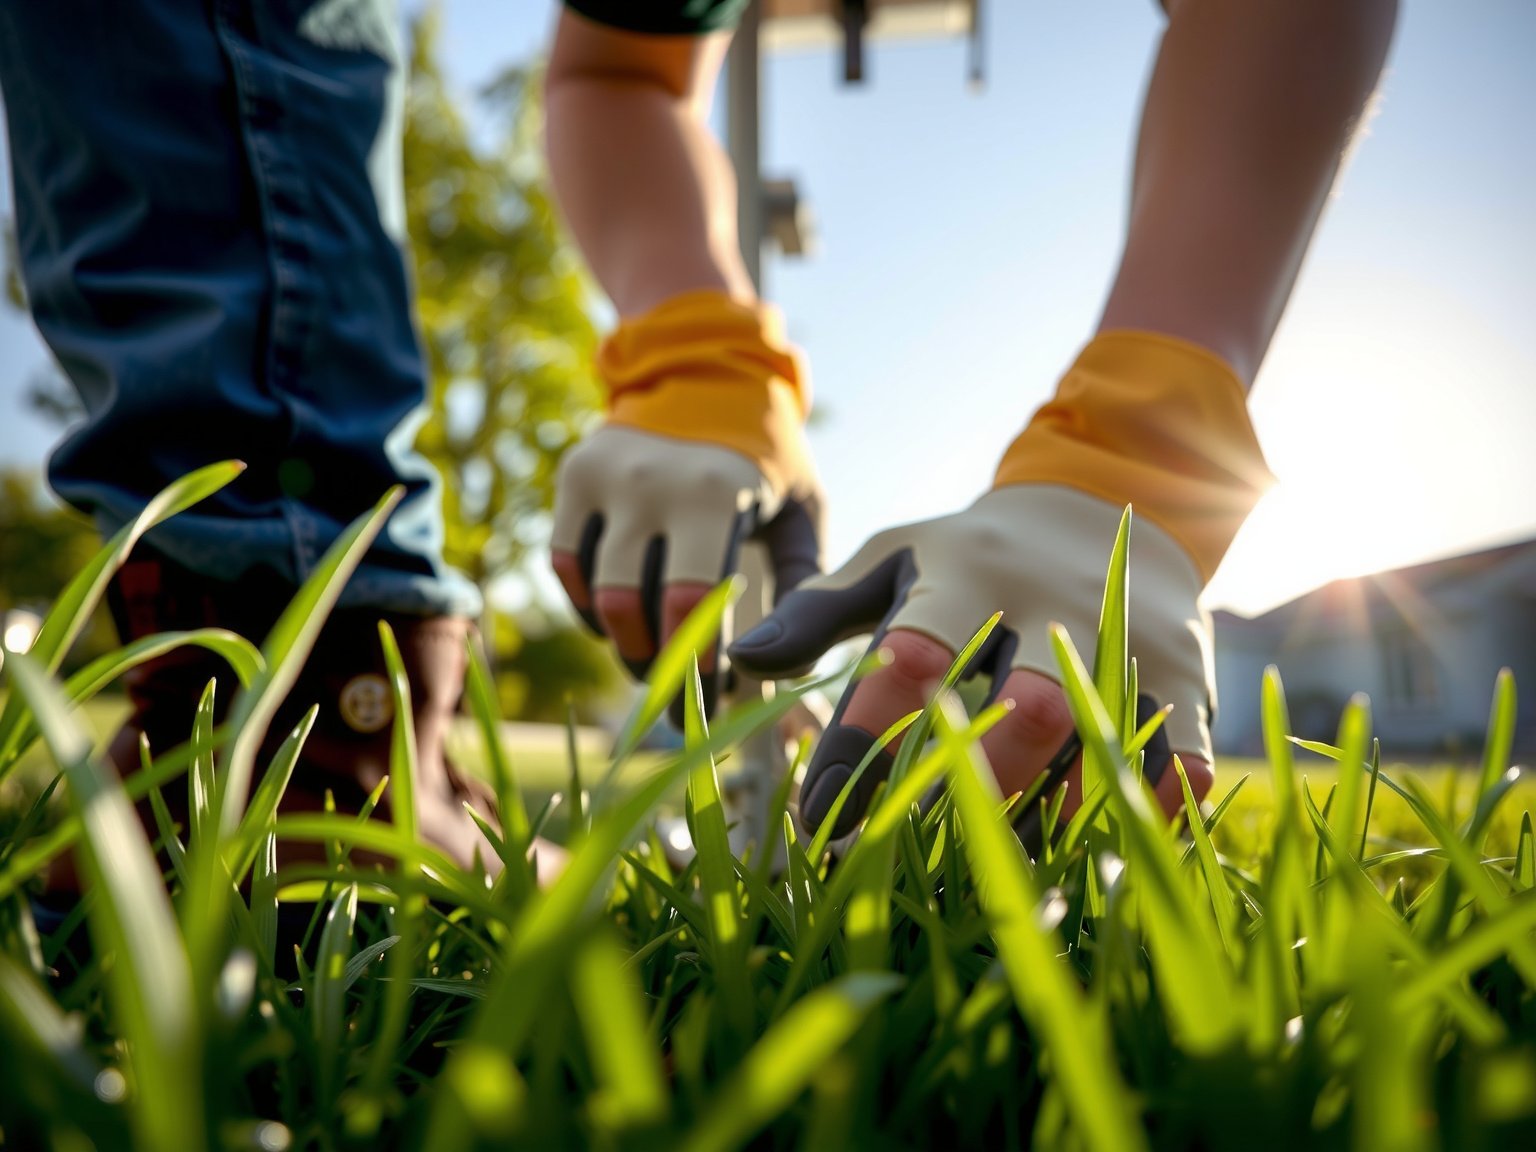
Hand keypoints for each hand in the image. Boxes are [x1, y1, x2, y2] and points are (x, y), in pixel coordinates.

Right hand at [550, 291, 822, 721]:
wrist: (708, 373)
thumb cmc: (769, 462)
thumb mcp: (802, 513)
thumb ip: (800, 589)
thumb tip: (771, 671)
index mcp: (712, 492)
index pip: (689, 603)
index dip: (694, 665)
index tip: (709, 704)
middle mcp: (649, 482)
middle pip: (632, 608)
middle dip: (656, 666)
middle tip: (681, 698)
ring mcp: (603, 477)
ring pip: (596, 594)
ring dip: (625, 643)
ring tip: (655, 660)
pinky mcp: (574, 477)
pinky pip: (567, 564)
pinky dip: (590, 604)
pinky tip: (623, 618)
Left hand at [728, 485, 1213, 837]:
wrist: (1103, 507)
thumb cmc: (970, 556)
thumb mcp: (892, 560)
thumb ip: (819, 612)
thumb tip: (740, 660)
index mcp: (964, 575)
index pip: (908, 661)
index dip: (864, 743)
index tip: (817, 820)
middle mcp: (1047, 601)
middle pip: (1017, 706)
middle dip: (962, 787)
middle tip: (906, 861)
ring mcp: (1123, 636)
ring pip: (1096, 735)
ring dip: (1045, 810)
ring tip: (988, 874)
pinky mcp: (1183, 668)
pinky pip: (1177, 744)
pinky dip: (1151, 798)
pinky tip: (1104, 849)